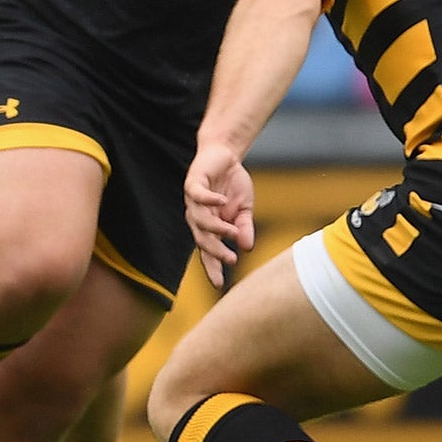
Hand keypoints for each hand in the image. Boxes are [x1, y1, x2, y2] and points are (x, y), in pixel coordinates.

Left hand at [184, 140, 254, 288]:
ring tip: (232, 231)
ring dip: (216, 227)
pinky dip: (209, 199)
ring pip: (199, 220)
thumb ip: (243, 228)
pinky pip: (197, 194)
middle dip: (215, 251)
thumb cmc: (232, 185)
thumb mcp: (244, 209)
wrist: (225, 156)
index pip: (208, 251)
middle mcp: (197, 216)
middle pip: (201, 239)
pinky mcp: (193, 183)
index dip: (212, 267)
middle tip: (230, 259)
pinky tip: (222, 201)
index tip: (219, 284)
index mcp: (209, 226)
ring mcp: (194, 201)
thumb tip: (248, 248)